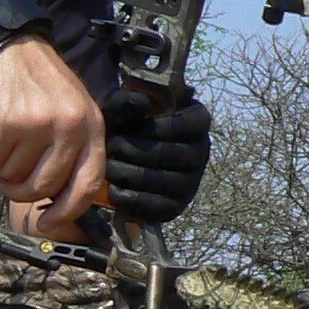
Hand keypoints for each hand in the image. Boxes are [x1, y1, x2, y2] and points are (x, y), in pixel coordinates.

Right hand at [0, 36, 107, 220]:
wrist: (6, 47)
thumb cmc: (39, 85)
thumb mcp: (72, 111)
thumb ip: (74, 151)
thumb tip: (62, 203)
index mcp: (91, 126)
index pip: (87, 184)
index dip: (68, 212)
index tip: (48, 223)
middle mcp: (67, 126)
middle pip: (43, 186)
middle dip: (22, 191)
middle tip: (11, 179)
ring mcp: (36, 124)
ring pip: (13, 176)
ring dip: (2, 166)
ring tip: (6, 138)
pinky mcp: (4, 122)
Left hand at [102, 85, 213, 225]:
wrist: (125, 152)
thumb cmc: (127, 123)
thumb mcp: (125, 107)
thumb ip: (128, 102)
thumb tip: (140, 103)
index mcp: (197, 121)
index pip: (182, 125)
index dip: (152, 127)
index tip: (125, 126)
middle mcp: (201, 152)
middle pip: (167, 154)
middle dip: (133, 150)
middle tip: (110, 147)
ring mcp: (191, 182)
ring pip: (161, 180)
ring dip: (129, 174)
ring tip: (107, 167)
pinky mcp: (177, 206)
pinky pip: (158, 206)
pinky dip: (133, 199)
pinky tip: (114, 189)